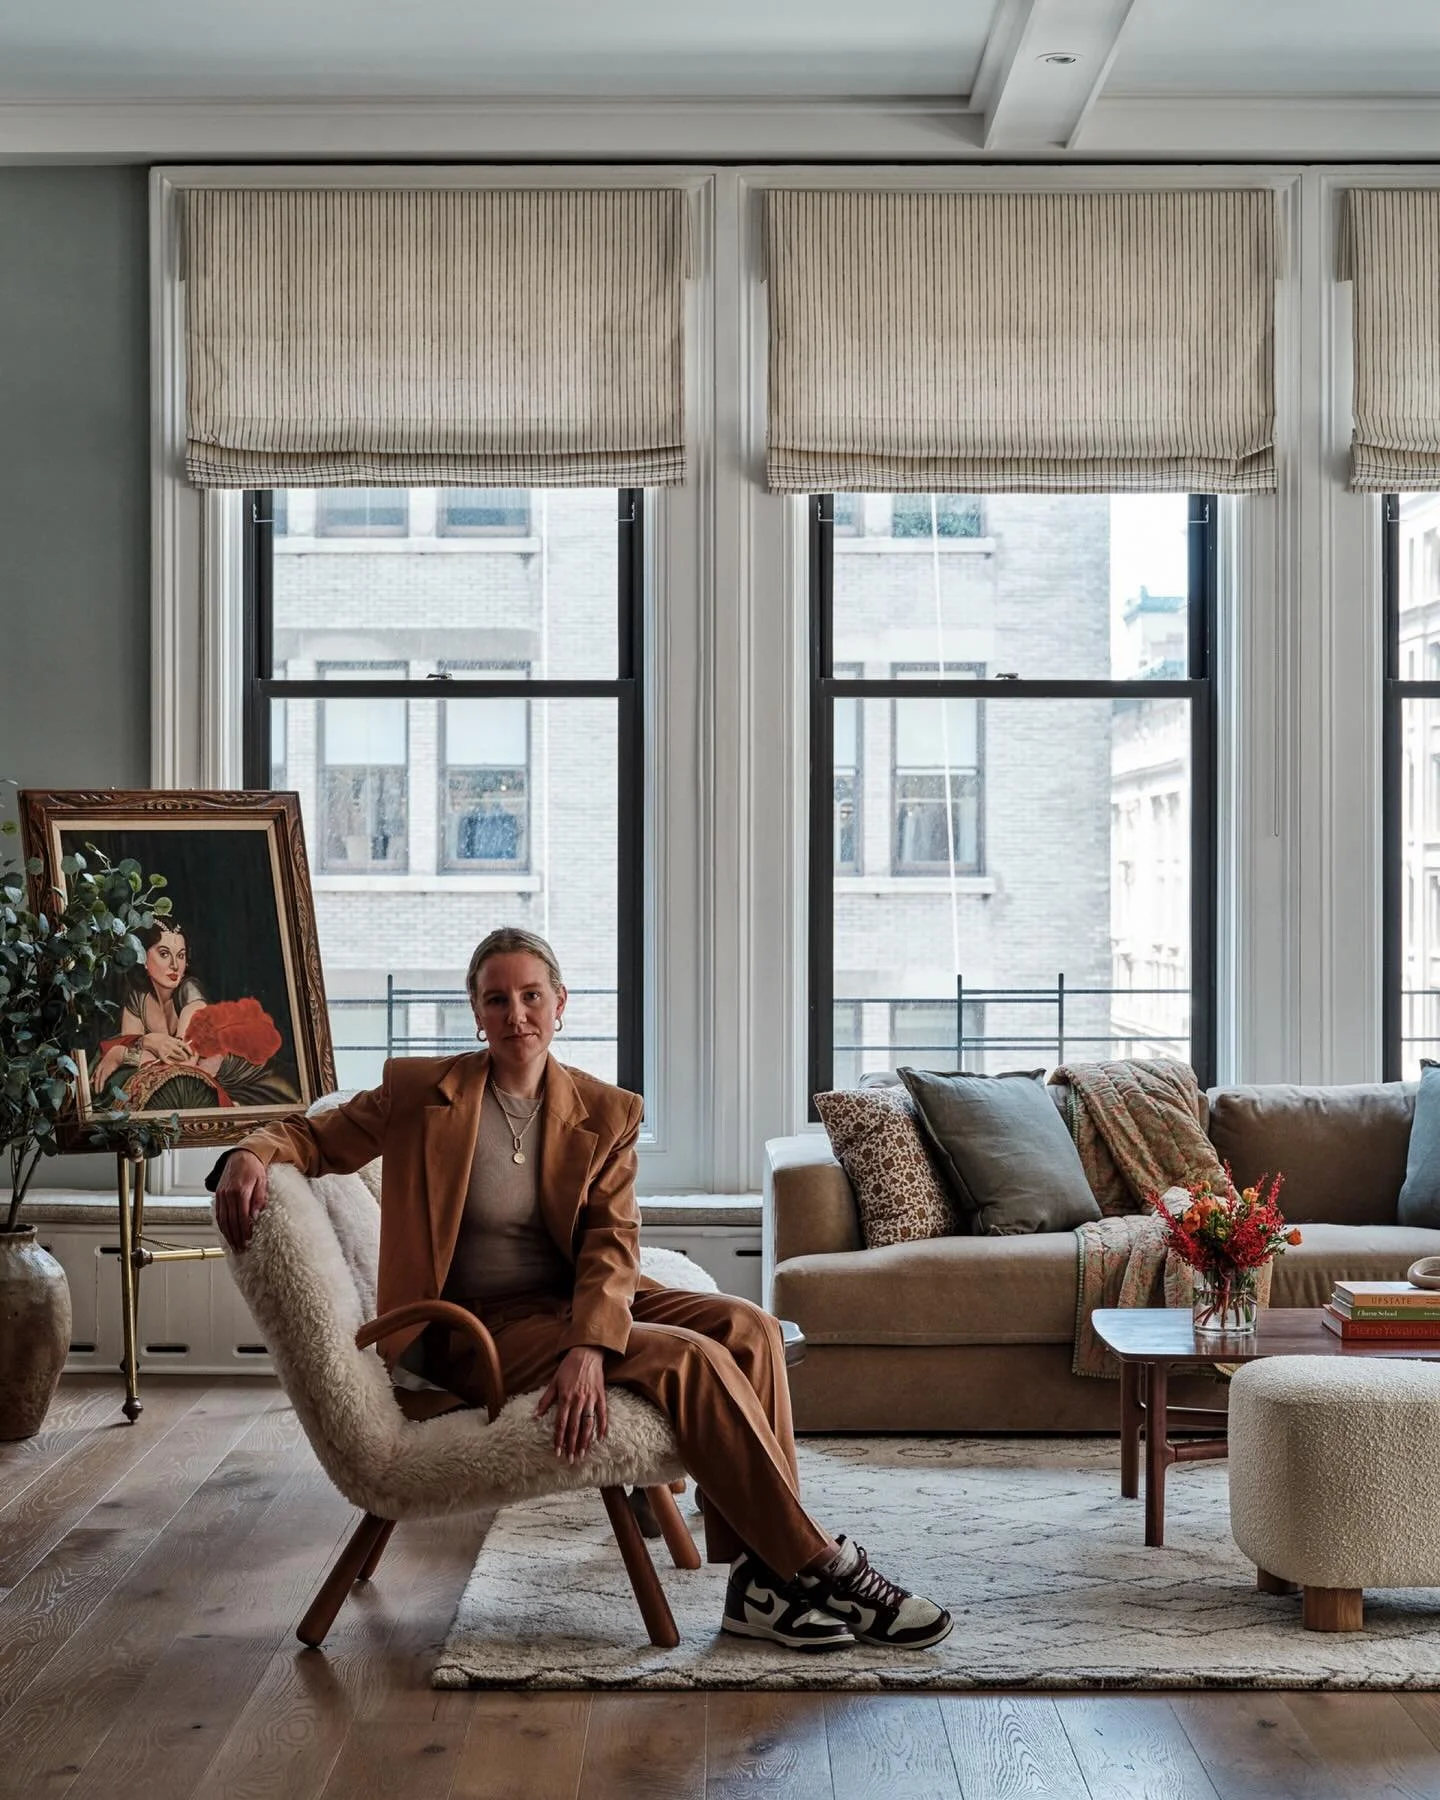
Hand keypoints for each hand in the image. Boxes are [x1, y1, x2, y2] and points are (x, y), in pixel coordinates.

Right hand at [140, 1031, 192, 1064]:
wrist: (147, 1039)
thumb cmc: (157, 1037)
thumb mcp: (167, 1037)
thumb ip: (173, 1041)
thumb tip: (181, 1046)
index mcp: (172, 1039)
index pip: (183, 1044)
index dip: (189, 1049)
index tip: (192, 1053)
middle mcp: (169, 1044)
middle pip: (180, 1051)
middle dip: (185, 1056)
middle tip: (188, 1060)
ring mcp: (164, 1048)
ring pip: (175, 1056)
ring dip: (179, 1060)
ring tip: (182, 1062)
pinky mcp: (159, 1053)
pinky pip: (166, 1059)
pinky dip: (169, 1062)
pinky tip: (172, 1064)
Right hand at [214, 1150, 267, 1252]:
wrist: (242, 1155)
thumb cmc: (255, 1168)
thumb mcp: (262, 1181)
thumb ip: (259, 1198)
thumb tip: (256, 1216)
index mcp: (240, 1191)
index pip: (241, 1216)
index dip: (244, 1231)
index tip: (247, 1242)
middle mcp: (228, 1194)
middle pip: (231, 1220)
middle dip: (235, 1237)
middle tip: (240, 1249)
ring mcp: (221, 1195)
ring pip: (223, 1219)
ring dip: (228, 1234)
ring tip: (234, 1246)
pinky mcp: (218, 1195)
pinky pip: (219, 1214)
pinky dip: (222, 1226)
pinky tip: (226, 1234)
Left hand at [535, 1346, 607, 1462]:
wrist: (586, 1353)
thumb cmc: (567, 1368)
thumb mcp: (553, 1382)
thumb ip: (545, 1400)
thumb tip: (535, 1416)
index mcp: (565, 1398)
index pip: (561, 1424)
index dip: (559, 1439)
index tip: (557, 1452)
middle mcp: (578, 1400)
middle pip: (574, 1427)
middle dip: (572, 1445)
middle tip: (571, 1460)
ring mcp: (591, 1399)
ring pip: (588, 1424)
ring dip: (586, 1440)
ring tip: (583, 1454)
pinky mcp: (601, 1395)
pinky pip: (603, 1414)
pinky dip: (603, 1426)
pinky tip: (601, 1438)